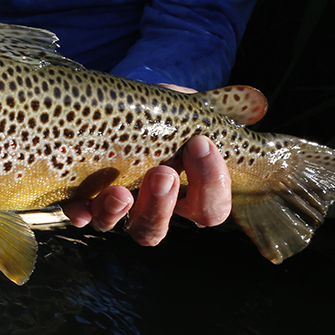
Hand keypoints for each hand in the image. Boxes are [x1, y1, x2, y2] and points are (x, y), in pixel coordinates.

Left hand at [61, 84, 231, 244]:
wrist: (114, 104)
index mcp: (186, 194)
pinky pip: (81, 216)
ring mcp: (114, 208)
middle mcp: (149, 209)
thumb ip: (215, 110)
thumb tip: (255, 104)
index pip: (210, 209)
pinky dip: (80, 213)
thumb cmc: (159, 114)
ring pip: (116, 227)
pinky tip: (80, 206)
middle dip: (162, 204)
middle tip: (163, 173)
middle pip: (158, 230)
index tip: (202, 142)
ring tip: (120, 191)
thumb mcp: (185, 109)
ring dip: (119, 213)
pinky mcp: (83, 198)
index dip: (212, 184)